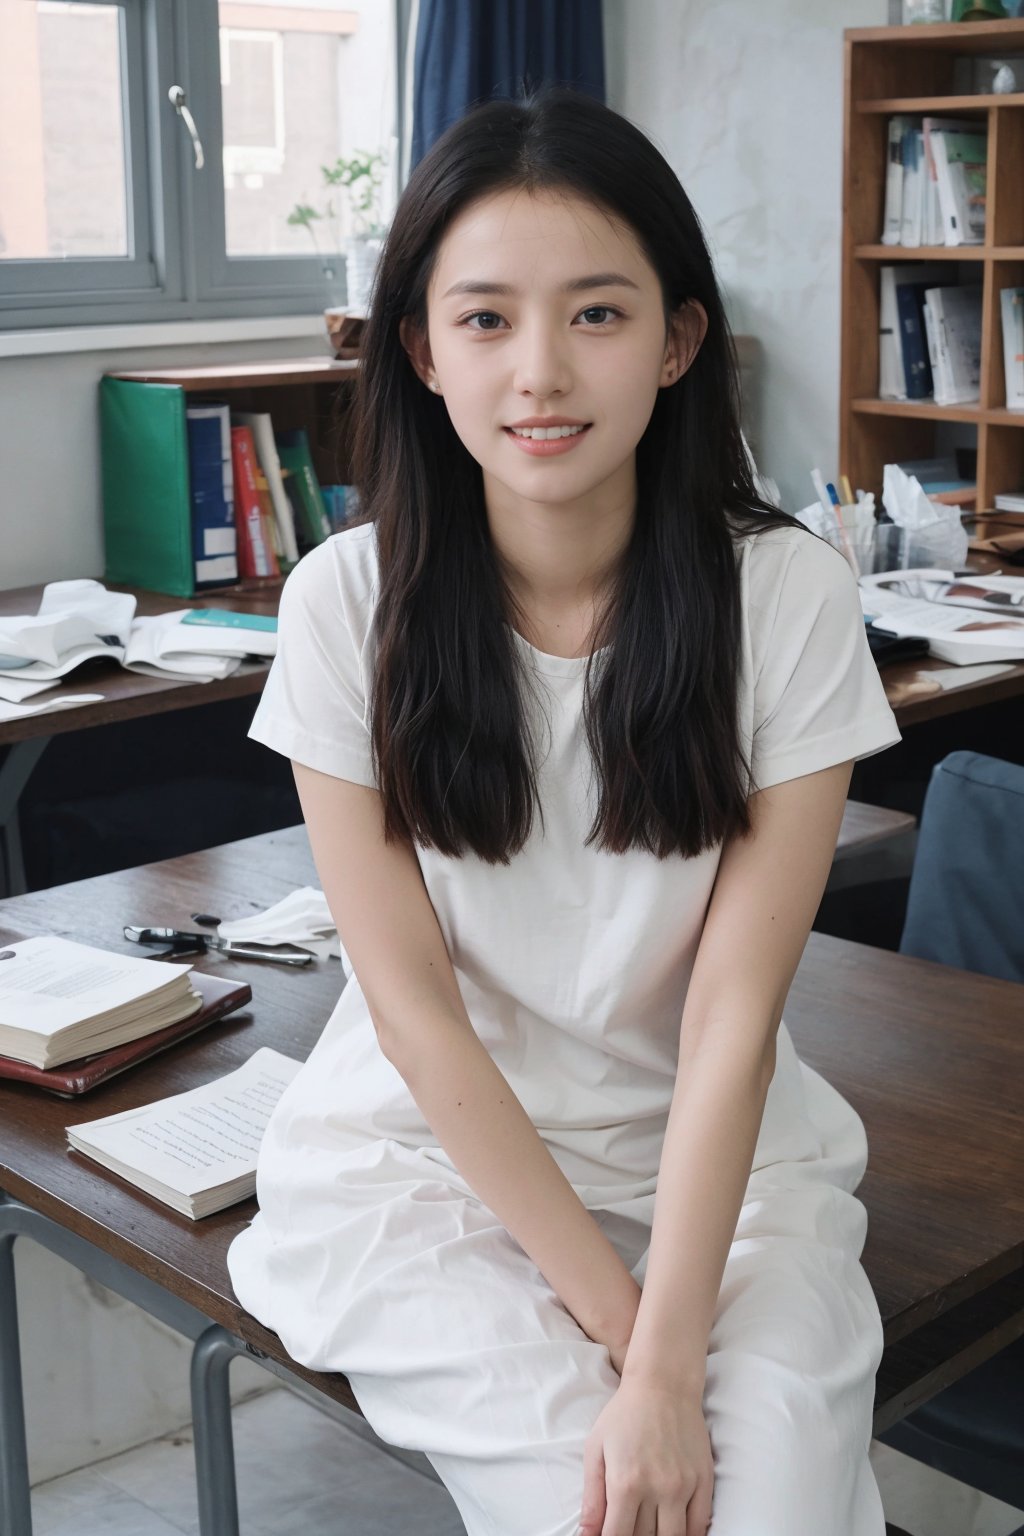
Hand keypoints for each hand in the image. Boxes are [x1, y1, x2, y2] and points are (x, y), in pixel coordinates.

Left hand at [579, 1377, 713, 1535]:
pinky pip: (700, 1526)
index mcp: (625, 1483)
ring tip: (650, 1528)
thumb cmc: (624, 1415)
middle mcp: (657, 1488)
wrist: (663, 1384)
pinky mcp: (704, 1481)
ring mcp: (684, 1486)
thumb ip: (591, 1499)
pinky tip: (674, 1530)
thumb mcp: (596, 1450)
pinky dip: (688, 1535)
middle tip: (629, 1525)